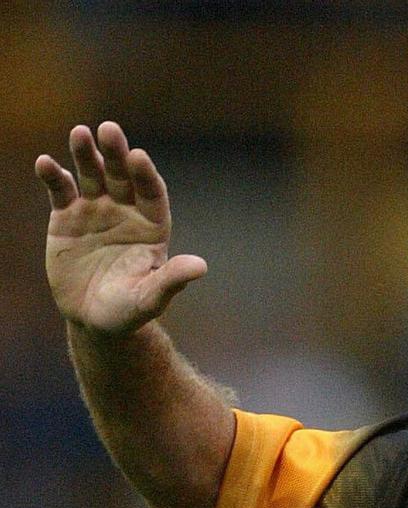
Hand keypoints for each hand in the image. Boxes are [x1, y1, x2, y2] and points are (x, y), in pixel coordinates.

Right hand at [36, 122, 205, 336]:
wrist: (93, 317)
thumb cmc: (129, 309)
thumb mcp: (150, 298)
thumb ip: (171, 280)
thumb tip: (200, 267)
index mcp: (152, 225)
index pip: (152, 193)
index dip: (146, 174)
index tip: (139, 156)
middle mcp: (126, 211)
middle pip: (122, 176)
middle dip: (116, 153)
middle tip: (109, 129)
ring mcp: (96, 210)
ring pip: (92, 175)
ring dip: (86, 154)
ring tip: (80, 132)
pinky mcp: (66, 217)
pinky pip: (60, 191)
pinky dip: (53, 176)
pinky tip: (45, 162)